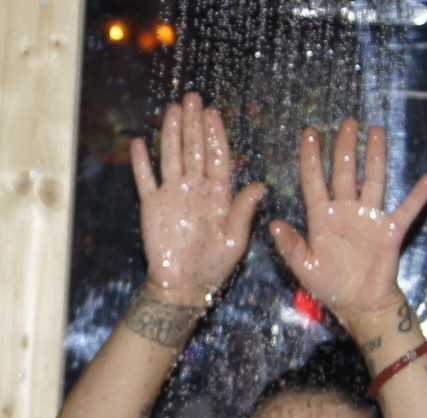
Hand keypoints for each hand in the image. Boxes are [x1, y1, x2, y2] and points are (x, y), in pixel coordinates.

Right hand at [131, 93, 265, 306]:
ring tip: (172, 110)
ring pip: (172, 157)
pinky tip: (141, 142)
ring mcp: (173, 195)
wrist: (184, 286)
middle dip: (194, 124)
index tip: (215, 113)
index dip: (216, 136)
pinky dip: (142, 162)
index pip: (217, 159)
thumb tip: (262, 185)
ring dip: (172, 134)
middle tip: (193, 98)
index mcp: (218, 196)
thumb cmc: (214, 266)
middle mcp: (196, 190)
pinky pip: (146, 179)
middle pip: (194, 150)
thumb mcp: (235, 239)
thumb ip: (244, 211)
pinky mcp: (152, 206)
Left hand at [270, 119, 426, 324]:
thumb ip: (290, 246)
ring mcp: (369, 218)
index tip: (309, 134)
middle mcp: (346, 211)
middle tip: (346, 122)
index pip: (314, 181)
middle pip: (344, 172)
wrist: (359, 306)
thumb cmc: (330, 286)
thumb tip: (274, 223)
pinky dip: (417, 196)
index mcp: (322, 218)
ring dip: (375, 156)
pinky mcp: (390, 231)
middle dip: (344, 147)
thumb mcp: (304, 267)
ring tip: (376, 131)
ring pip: (373, 180)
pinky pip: (406, 210)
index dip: (311, 158)